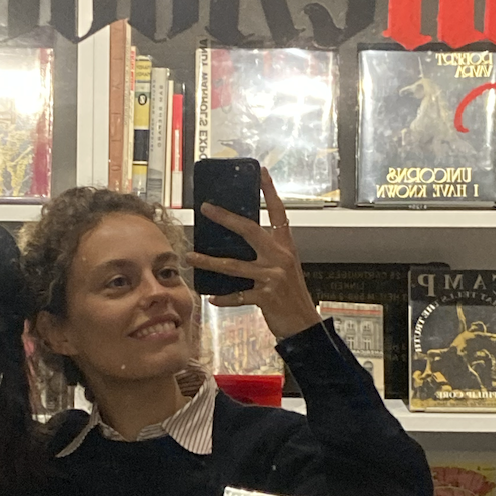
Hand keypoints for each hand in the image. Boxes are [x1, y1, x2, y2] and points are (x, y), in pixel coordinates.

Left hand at [186, 168, 320, 341]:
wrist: (304, 324)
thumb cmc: (291, 296)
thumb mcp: (284, 269)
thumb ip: (266, 255)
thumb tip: (237, 246)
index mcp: (286, 247)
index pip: (279, 213)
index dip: (270, 192)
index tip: (261, 172)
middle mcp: (279, 257)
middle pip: (249, 231)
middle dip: (226, 218)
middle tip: (206, 208)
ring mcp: (273, 276)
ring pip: (234, 265)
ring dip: (209, 261)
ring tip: (190, 256)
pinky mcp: (266, 297)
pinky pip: (238, 295)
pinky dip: (223, 298)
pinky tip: (211, 298)